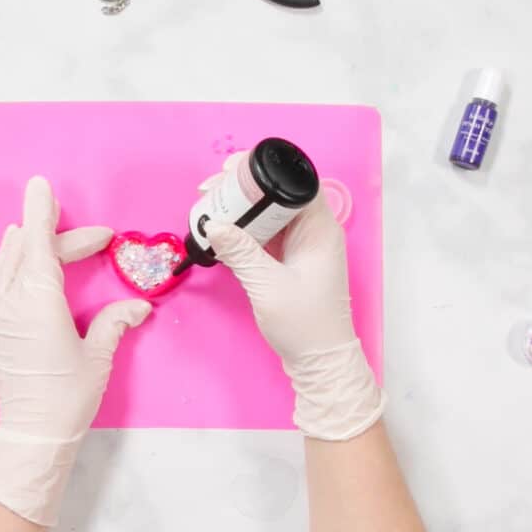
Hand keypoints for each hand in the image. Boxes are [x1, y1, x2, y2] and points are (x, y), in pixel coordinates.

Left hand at [0, 177, 151, 525]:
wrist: (33, 434)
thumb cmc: (67, 396)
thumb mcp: (98, 356)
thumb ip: (114, 323)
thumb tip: (136, 308)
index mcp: (39, 302)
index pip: (38, 244)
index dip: (41, 213)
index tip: (43, 186)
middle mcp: (13, 302)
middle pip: (30, 252)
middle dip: (60, 236)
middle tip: (96, 237)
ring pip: (8, 264)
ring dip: (28, 244)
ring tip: (42, 231)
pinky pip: (0, 283)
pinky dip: (12, 264)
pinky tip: (19, 264)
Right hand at [202, 153, 384, 439]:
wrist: (320, 361)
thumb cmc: (304, 325)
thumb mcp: (267, 285)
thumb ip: (240, 252)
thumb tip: (214, 224)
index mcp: (320, 230)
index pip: (295, 183)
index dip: (262, 171)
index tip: (230, 170)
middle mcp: (315, 232)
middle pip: (279, 195)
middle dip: (245, 189)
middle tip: (211, 190)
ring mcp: (304, 246)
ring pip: (271, 214)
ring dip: (243, 209)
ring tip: (211, 206)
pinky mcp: (292, 261)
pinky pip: (268, 234)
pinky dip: (247, 230)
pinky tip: (224, 231)